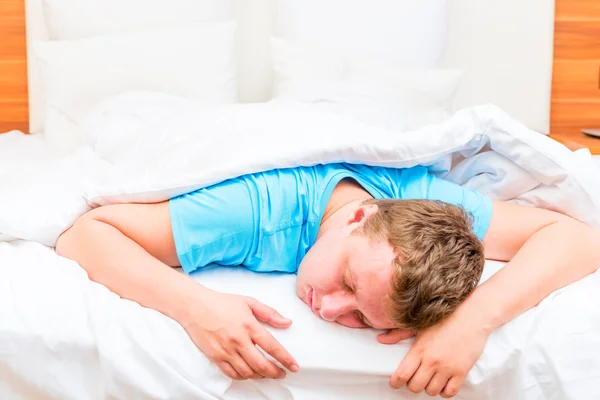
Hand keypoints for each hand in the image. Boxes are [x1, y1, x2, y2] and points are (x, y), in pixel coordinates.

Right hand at [182, 289, 298, 379]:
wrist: (194, 306)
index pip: (272, 347)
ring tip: (267, 373)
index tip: (294, 366)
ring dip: (260, 376)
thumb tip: (287, 322)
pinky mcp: (216, 357)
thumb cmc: (221, 303)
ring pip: (248, 372)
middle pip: (261, 365)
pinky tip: (249, 373)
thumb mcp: (249, 302)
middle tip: (282, 374)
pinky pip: (232, 374)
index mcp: (249, 326)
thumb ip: (269, 313)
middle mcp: (239, 341)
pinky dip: (243, 377)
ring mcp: (226, 350)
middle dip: (275, 372)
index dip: (285, 359)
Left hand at [380, 315, 488, 397]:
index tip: (395, 383)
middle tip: (415, 379)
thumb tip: (381, 339)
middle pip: (415, 386)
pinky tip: (442, 383)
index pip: (402, 374)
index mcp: (419, 349)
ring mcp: (447, 368)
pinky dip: (444, 391)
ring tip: (429, 379)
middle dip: (412, 385)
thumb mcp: (419, 325)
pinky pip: (449, 392)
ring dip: (428, 388)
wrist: (472, 316)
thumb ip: (399, 334)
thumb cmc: (445, 319)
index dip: (396, 382)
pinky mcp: (461, 372)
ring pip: (431, 391)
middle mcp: (432, 361)